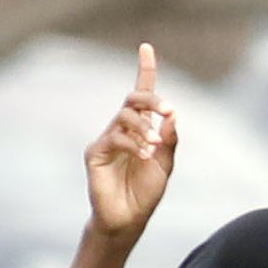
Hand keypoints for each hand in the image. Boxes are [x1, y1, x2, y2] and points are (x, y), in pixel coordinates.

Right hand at [84, 43, 178, 237]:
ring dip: (144, 129)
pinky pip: (115, 137)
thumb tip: (172, 116)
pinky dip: (133, 144)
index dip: (144, 69)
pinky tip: (143, 156)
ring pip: (125, 117)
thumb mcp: (165, 165)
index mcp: (141, 128)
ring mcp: (107, 139)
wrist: (128, 219)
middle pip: (133, 99)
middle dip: (151, 100)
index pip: (142, 94)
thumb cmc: (146, 193)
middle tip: (168, 110)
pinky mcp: (95, 152)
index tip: (146, 47)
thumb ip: (169, 141)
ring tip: (154, 147)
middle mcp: (122, 128)